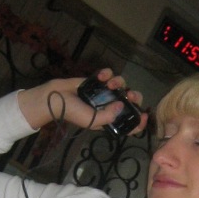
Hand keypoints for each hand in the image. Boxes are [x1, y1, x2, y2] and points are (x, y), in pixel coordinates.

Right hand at [17, 68, 147, 133]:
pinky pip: (109, 75)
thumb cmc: (72, 112)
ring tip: (109, 84)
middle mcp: (109, 106)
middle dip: (134, 97)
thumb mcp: (92, 121)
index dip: (139, 121)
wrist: (55, 97)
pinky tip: (100, 76)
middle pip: (131, 101)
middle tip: (128, 94)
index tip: (144, 114)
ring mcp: (104, 93)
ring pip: (122, 86)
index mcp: (109, 120)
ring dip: (119, 82)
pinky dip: (107, 73)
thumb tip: (122, 104)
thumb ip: (108, 116)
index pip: (129, 124)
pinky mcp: (98, 81)